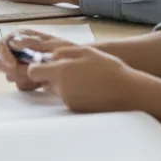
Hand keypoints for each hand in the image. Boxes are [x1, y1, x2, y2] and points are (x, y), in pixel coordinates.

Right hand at [0, 29, 81, 90]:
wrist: (84, 67)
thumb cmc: (70, 51)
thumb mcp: (52, 44)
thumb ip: (32, 42)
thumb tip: (14, 42)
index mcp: (25, 39)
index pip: (4, 42)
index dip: (4, 52)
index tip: (13, 62)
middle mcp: (21, 52)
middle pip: (2, 58)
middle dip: (6, 65)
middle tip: (18, 71)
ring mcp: (26, 67)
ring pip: (9, 73)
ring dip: (15, 76)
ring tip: (29, 78)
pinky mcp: (31, 80)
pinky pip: (20, 84)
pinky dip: (25, 85)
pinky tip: (35, 85)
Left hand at [22, 44, 139, 113]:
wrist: (127, 93)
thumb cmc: (108, 69)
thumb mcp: (85, 51)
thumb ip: (62, 51)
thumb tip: (48, 56)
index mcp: (61, 71)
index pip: (33, 71)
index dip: (36, 66)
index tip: (45, 63)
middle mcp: (61, 88)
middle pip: (44, 82)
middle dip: (51, 75)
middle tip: (70, 69)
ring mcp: (67, 101)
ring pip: (55, 90)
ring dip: (63, 84)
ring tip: (83, 78)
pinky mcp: (75, 110)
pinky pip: (67, 98)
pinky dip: (73, 93)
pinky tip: (88, 88)